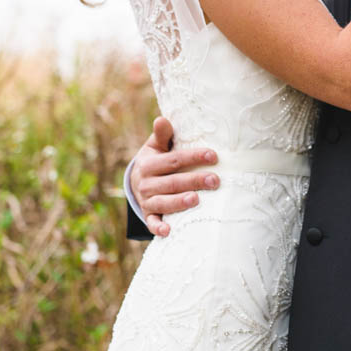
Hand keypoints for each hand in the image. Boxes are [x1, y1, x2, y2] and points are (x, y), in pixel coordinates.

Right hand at [130, 116, 219, 237]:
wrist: (136, 183)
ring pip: (163, 203)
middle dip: (194, 181)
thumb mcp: (155, 147)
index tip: (214, 156)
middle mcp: (146, 184)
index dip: (193, 157)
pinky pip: (152, 223)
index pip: (173, 160)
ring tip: (196, 200)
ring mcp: (146, 201)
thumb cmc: (155, 161)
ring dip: (178, 202)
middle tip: (215, 180)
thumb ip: (162, 135)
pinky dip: (158, 228)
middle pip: (172, 182)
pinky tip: (169, 231)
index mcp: (148, 164)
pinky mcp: (148, 216)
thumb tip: (162, 119)